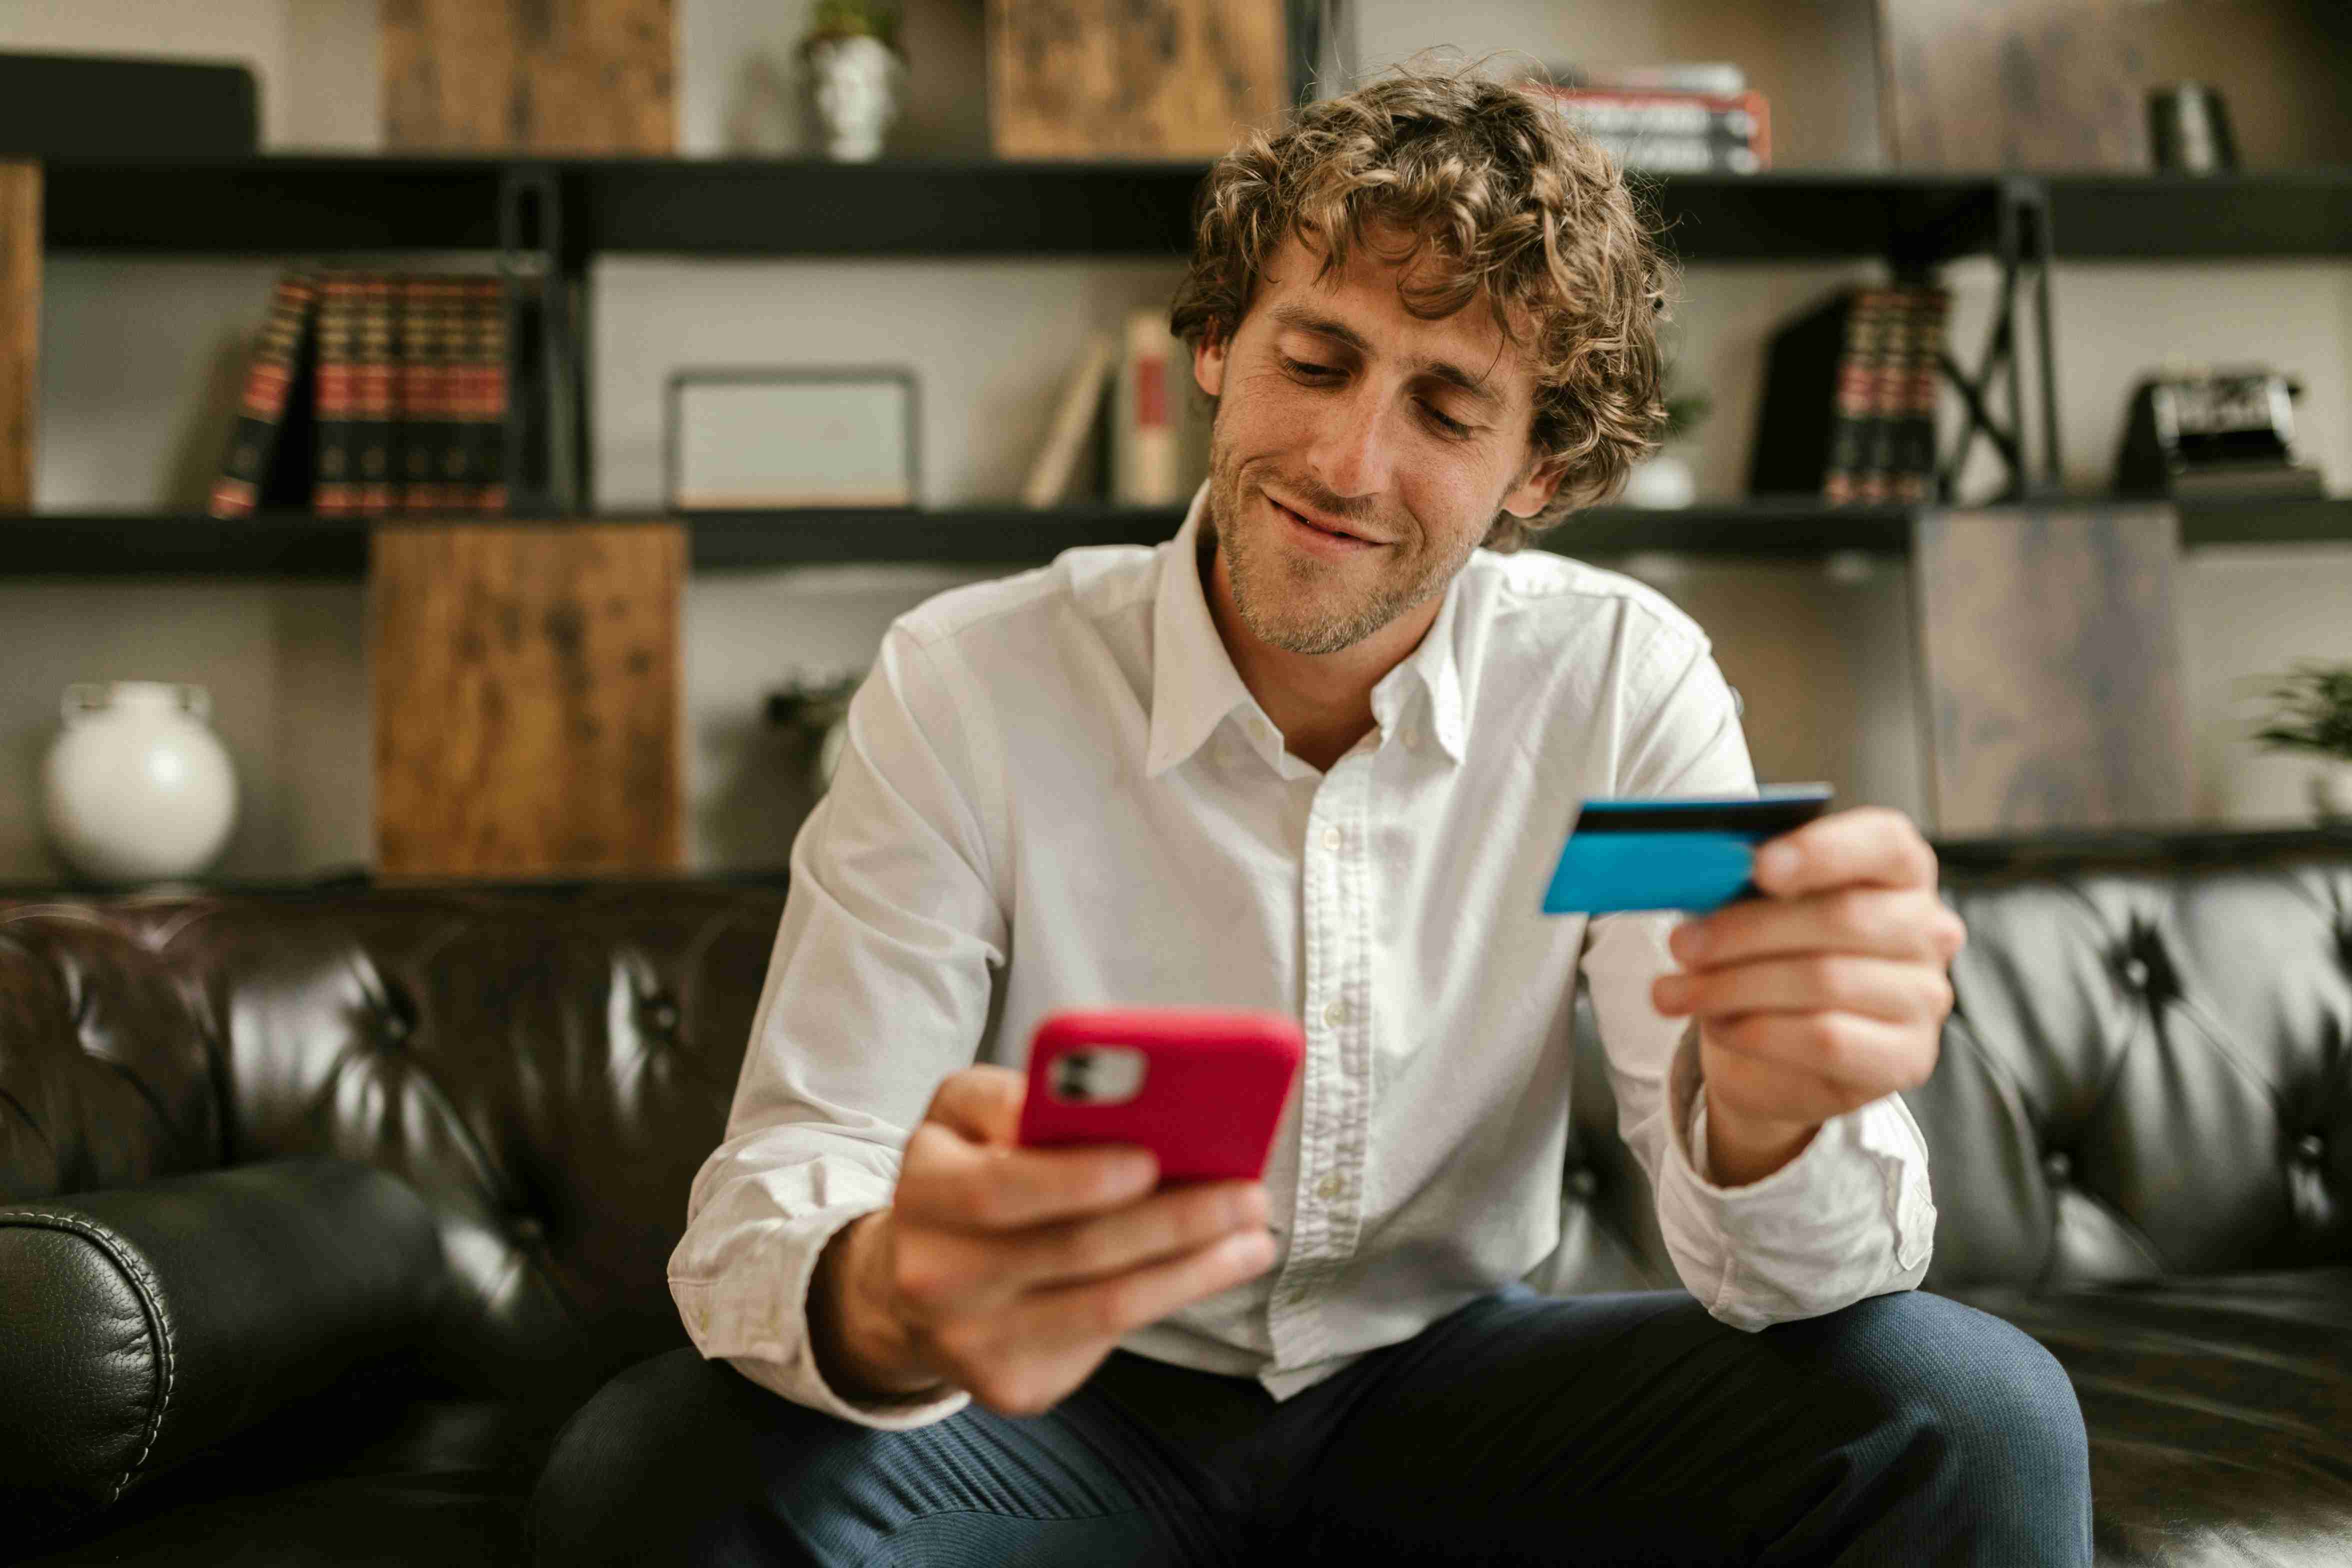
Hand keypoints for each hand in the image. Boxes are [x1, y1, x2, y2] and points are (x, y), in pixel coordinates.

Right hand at [810, 1065, 1275, 1416]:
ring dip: (1195, 1268)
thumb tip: (1105, 1102)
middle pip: (1074, 1251)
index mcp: (923, 1192)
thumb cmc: (962, 1175)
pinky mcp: (1013, 1387)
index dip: (1078, 1177)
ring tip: (1254, 1237)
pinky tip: (1212, 1269)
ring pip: (1106, 1307)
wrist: (909, 1284)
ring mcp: (973, 1344)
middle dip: (1175, 1220)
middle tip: (1248, 1195)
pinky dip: (1169, 1298)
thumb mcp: (963, 1115)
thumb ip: (1016, 1097)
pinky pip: (1105, 1340)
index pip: (1001, 1190)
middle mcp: (937, 1277)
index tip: (1152, 1158)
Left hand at [1648, 805, 1965, 1186]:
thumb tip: (1697, 871)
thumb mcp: (1752, 908)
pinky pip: (1825, 1039)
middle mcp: (1926, 930)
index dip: (1821, 850)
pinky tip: (1719, 1026)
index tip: (1757, 866)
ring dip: (1734, 986)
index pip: (1884, 843)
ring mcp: (1924, 997)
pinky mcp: (1905, 1059)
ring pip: (1825, 980)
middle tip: (1680, 944)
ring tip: (1676, 992)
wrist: (1773, 1053)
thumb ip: (1741, 883)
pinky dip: (1758, 1031)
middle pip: (1842, 917)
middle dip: (1746, 930)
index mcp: (1898, 871)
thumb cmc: (1768, 958)